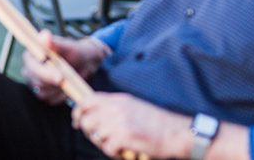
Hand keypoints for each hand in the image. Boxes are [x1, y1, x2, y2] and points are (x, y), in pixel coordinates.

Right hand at [22, 31, 110, 104]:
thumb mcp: (68, 46)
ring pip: (43, 92)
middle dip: (54, 82)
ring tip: (70, 79)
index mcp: (32, 53)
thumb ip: (55, 43)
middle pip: (36, 81)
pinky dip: (61, 96)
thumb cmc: (75, 52)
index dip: (44, 73)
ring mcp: (35, 82)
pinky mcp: (42, 93)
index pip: (31, 66)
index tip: (60, 77)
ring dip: (59, 89)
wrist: (84, 64)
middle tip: (69, 80)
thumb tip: (44, 35)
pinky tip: (68, 86)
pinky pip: (50, 100)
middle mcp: (30, 68)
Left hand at [71, 92, 189, 158]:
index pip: (87, 100)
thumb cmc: (157, 123)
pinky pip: (107, 148)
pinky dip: (114, 153)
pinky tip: (124, 151)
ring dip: (104, 144)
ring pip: (96, 135)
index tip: (76, 120)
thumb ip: (114, 107)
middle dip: (88, 131)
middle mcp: (116, 108)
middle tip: (98, 138)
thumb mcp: (134, 106)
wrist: (176, 133)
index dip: (78, 111)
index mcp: (118, 99)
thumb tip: (95, 114)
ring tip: (117, 145)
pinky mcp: (124, 136)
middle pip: (86, 119)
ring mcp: (120, 121)